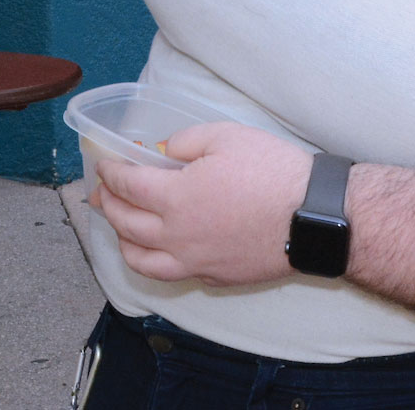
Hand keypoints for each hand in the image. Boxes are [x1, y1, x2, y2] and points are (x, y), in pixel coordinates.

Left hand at [89, 121, 313, 286]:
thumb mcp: (225, 137)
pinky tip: (160, 250)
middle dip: (107, 204)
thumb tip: (159, 153)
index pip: (126, 187)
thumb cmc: (272, 173)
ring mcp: (195, 262)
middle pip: (126, 224)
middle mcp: (177, 237)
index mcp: (175, 199)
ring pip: (142, 261)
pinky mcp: (216, 277)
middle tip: (100, 193)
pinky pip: (173, 273)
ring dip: (123, 242)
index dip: (110, 173)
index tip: (103, 165)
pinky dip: (156, 261)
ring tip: (120, 228)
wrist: (314, 217)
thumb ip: (183, 143)